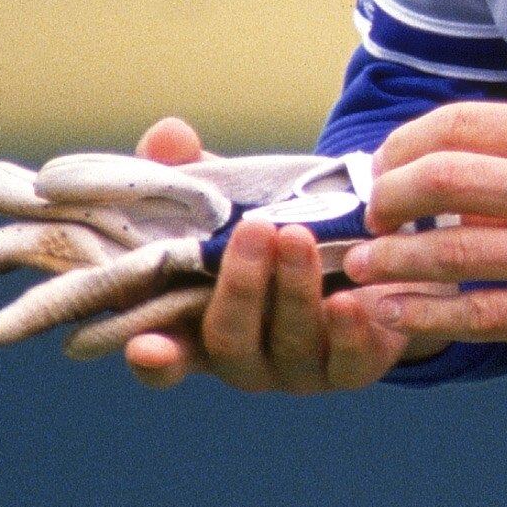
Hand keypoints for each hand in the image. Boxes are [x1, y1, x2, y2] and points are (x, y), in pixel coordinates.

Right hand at [0, 118, 425, 393]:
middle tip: (255, 227)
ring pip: (290, 343)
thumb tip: (170, 136)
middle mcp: (243, 358)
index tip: (144, 346)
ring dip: (293, 289)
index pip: (164, 358)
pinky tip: (350, 298)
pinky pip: (348, 362)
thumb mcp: (230, 196)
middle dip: (240, 285)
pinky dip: (348, 331)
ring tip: (299, 235)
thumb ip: (192, 172)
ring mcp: (297, 369)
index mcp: (198, 327)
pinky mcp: (350, 369)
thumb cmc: (272, 229)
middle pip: (229, 340)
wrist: (363, 250)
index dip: (153, 357)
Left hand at [337, 103, 506, 368]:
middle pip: (444, 178)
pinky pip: (483, 314)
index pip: (461, 123)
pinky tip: (393, 313)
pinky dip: (426, 315)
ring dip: (393, 260)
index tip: (386, 167)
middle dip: (389, 198)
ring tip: (364, 268)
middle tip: (373, 216)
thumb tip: (453, 179)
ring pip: (454, 251)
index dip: (405, 145)